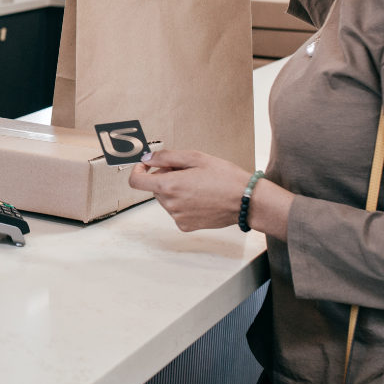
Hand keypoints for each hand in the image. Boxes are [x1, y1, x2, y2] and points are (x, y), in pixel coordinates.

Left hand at [127, 149, 249, 231]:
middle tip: (186, 171)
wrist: (247, 201)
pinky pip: (176, 211)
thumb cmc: (225, 177)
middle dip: (164, 177)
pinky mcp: (186, 226)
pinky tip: (200, 198)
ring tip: (197, 185)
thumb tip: (147, 158)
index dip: (138, 171)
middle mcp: (170, 204)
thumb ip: (166, 157)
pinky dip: (182, 203)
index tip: (146, 166)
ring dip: (174, 190)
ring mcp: (178, 217)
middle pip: (154, 188)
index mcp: (169, 185)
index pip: (136, 182)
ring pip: (165, 199)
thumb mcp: (195, 157)